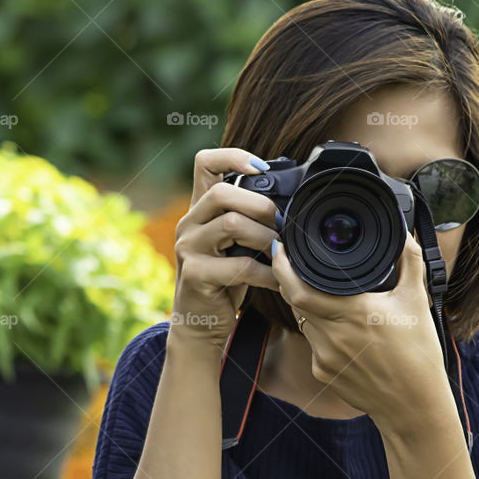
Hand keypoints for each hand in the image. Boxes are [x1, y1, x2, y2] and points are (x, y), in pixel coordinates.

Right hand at [171, 147, 280, 353]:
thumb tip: (290, 202)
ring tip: (282, 251)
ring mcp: (188, 248)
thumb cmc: (225, 279)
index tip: (263, 169)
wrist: (201, 322)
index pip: (205, 163)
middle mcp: (188, 223)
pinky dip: (267, 273)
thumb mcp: (235, 244)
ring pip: (231, 224)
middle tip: (283, 223)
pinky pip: (240, 266)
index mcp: (199, 209)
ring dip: (266, 237)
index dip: (233, 156)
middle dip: (261, 205)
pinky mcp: (195, 275)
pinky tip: (279, 280)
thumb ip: (250, 220)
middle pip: (222, 193)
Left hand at [270, 230, 450, 424]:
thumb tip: (405, 233)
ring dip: (305, 303)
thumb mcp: (417, 302)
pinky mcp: (321, 372)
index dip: (284, 267)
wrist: (413, 406)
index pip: (298, 288)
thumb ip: (410, 262)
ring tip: (320, 291)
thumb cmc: (418, 355)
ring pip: (302, 320)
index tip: (283, 249)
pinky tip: (337, 326)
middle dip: (290, 279)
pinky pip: (312, 342)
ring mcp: (323, 356)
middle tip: (294, 261)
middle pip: (294, 300)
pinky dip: (318, 328)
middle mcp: (332, 335)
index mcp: (353, 313)